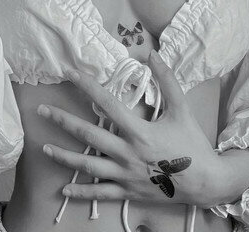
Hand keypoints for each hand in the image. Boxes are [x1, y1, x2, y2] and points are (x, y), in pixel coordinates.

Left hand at [37, 51, 224, 207]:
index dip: (86, 86)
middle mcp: (127, 153)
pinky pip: (100, 194)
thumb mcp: (182, 108)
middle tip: (42, 111)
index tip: (69, 74)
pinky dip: (81, 193)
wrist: (205, 181)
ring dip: (64, 157)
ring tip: (44, 147)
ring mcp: (125, 174)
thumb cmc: (192, 143)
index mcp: (139, 130)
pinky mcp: (128, 191)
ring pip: (88, 165)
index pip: (107, 103)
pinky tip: (64, 190)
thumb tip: (153, 54)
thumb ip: (167, 80)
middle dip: (63, 121)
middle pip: (89, 135)